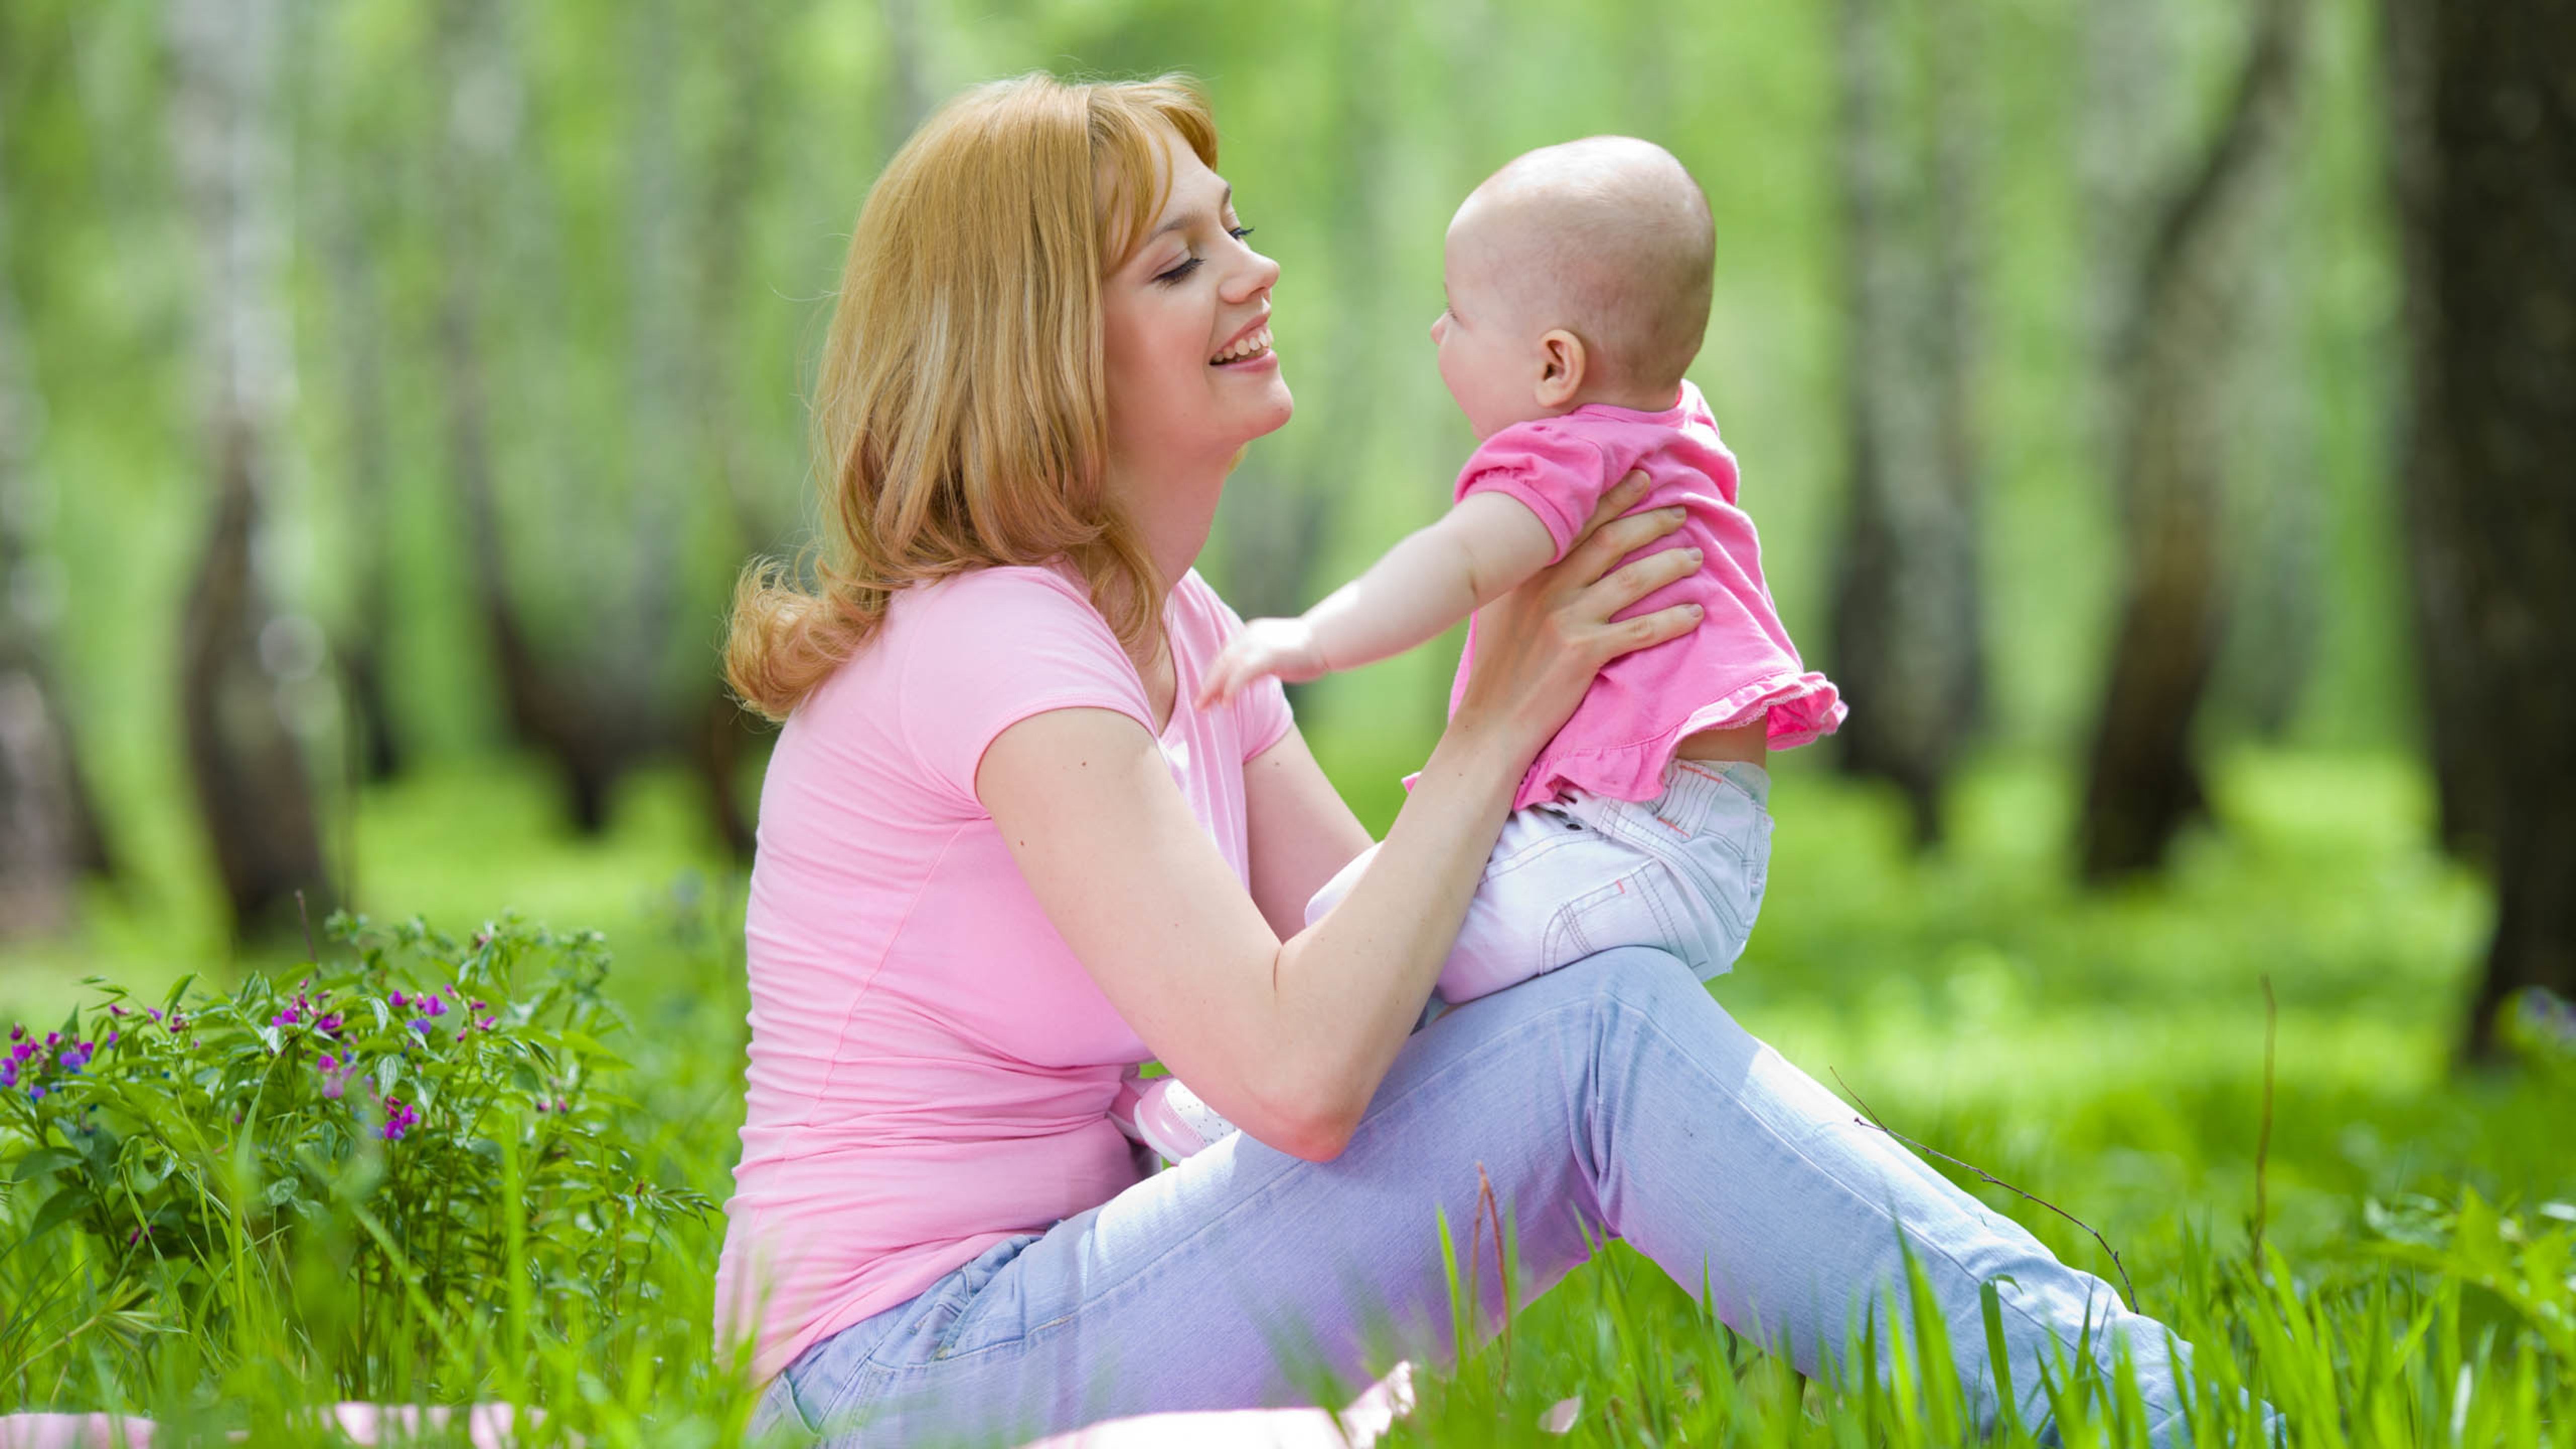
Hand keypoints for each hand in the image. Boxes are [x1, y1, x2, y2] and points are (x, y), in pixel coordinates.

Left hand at [1197, 616, 1330, 707]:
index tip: (1205, 693)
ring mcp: (1259, 643)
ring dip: (1214, 689)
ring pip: (1227, 667)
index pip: (1225, 655)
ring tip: (1205, 707)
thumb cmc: (1306, 650)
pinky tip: (1227, 704)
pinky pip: (1242, 673)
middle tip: (1198, 705)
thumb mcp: (1276, 651)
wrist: (1328, 640)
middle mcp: (1250, 635)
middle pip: (1221, 661)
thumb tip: (1248, 676)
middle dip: (1208, 684)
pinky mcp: (1269, 655)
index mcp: (1250, 633)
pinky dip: (1231, 689)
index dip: (1213, 676)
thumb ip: (1259, 660)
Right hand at [1450, 470, 1701, 758]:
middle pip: (1609, 540)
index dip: (1613, 497)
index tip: (1642, 479)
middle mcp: (1546, 588)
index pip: (1576, 521)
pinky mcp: (1584, 654)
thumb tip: (1556, 547)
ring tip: (1694, 557)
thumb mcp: (1501, 607)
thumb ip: (1526, 575)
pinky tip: (1694, 613)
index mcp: (1526, 572)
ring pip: (1632, 579)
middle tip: (1679, 513)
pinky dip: (1672, 619)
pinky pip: (1641, 630)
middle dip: (1649, 521)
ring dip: (1669, 564)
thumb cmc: (1498, 666)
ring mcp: (1566, 619)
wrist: (1492, 721)